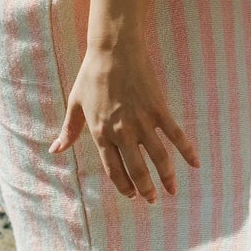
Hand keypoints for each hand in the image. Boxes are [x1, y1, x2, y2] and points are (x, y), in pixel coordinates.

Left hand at [50, 32, 198, 202]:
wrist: (114, 50)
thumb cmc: (91, 75)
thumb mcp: (75, 104)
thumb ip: (68, 131)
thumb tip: (55, 150)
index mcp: (101, 133)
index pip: (114, 169)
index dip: (123, 185)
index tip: (131, 195)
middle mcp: (123, 133)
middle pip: (137, 170)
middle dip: (146, 189)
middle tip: (152, 200)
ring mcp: (143, 122)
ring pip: (159, 158)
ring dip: (166, 178)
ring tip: (171, 191)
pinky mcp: (159, 110)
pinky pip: (176, 135)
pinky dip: (187, 151)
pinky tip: (195, 165)